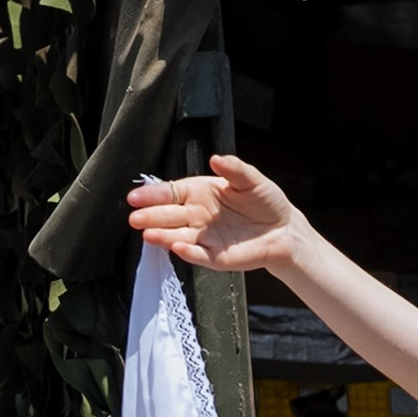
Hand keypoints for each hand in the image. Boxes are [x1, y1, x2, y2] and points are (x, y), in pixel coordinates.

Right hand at [127, 154, 310, 281]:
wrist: (283, 229)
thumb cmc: (264, 201)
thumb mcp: (251, 179)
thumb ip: (234, 169)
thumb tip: (216, 159)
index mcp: (199, 193)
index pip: (170, 193)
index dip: (153, 195)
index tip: (135, 197)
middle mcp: (196, 216)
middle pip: (168, 216)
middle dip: (150, 216)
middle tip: (134, 217)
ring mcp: (204, 238)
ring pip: (178, 236)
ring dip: (162, 236)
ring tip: (147, 233)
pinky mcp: (216, 257)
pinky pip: (199, 255)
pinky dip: (188, 252)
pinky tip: (177, 247)